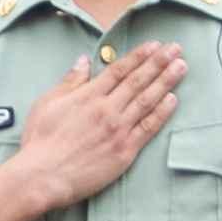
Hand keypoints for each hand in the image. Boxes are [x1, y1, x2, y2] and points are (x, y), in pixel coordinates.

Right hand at [0, 46, 187, 220]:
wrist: (43, 175)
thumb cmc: (40, 140)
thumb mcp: (48, 103)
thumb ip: (70, 81)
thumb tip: (84, 60)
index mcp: (89, 95)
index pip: (119, 70)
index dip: (139, 56)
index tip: (155, 45)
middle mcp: (107, 109)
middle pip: (138, 81)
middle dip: (159, 62)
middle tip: (176, 49)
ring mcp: (118, 130)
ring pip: (147, 100)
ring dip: (166, 82)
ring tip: (181, 67)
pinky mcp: (125, 151)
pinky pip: (148, 127)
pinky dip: (162, 112)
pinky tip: (174, 100)